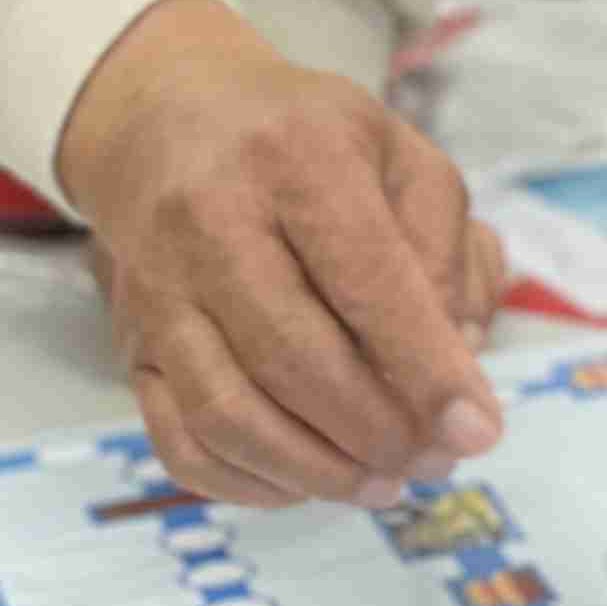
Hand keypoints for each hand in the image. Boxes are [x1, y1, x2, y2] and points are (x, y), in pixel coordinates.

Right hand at [63, 0, 503, 508]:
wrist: (166, 123)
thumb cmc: (304, 143)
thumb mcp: (398, 155)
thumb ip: (445, 248)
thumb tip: (456, 362)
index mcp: (294, 154)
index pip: (364, 278)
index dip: (425, 367)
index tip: (476, 429)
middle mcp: (210, 216)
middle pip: (295, 356)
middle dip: (378, 430)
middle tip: (434, 460)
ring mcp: (158, 286)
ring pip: (230, 411)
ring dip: (318, 470)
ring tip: (384, 481)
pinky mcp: (130, 342)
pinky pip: (180, 440)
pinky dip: (250, 482)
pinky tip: (308, 480)